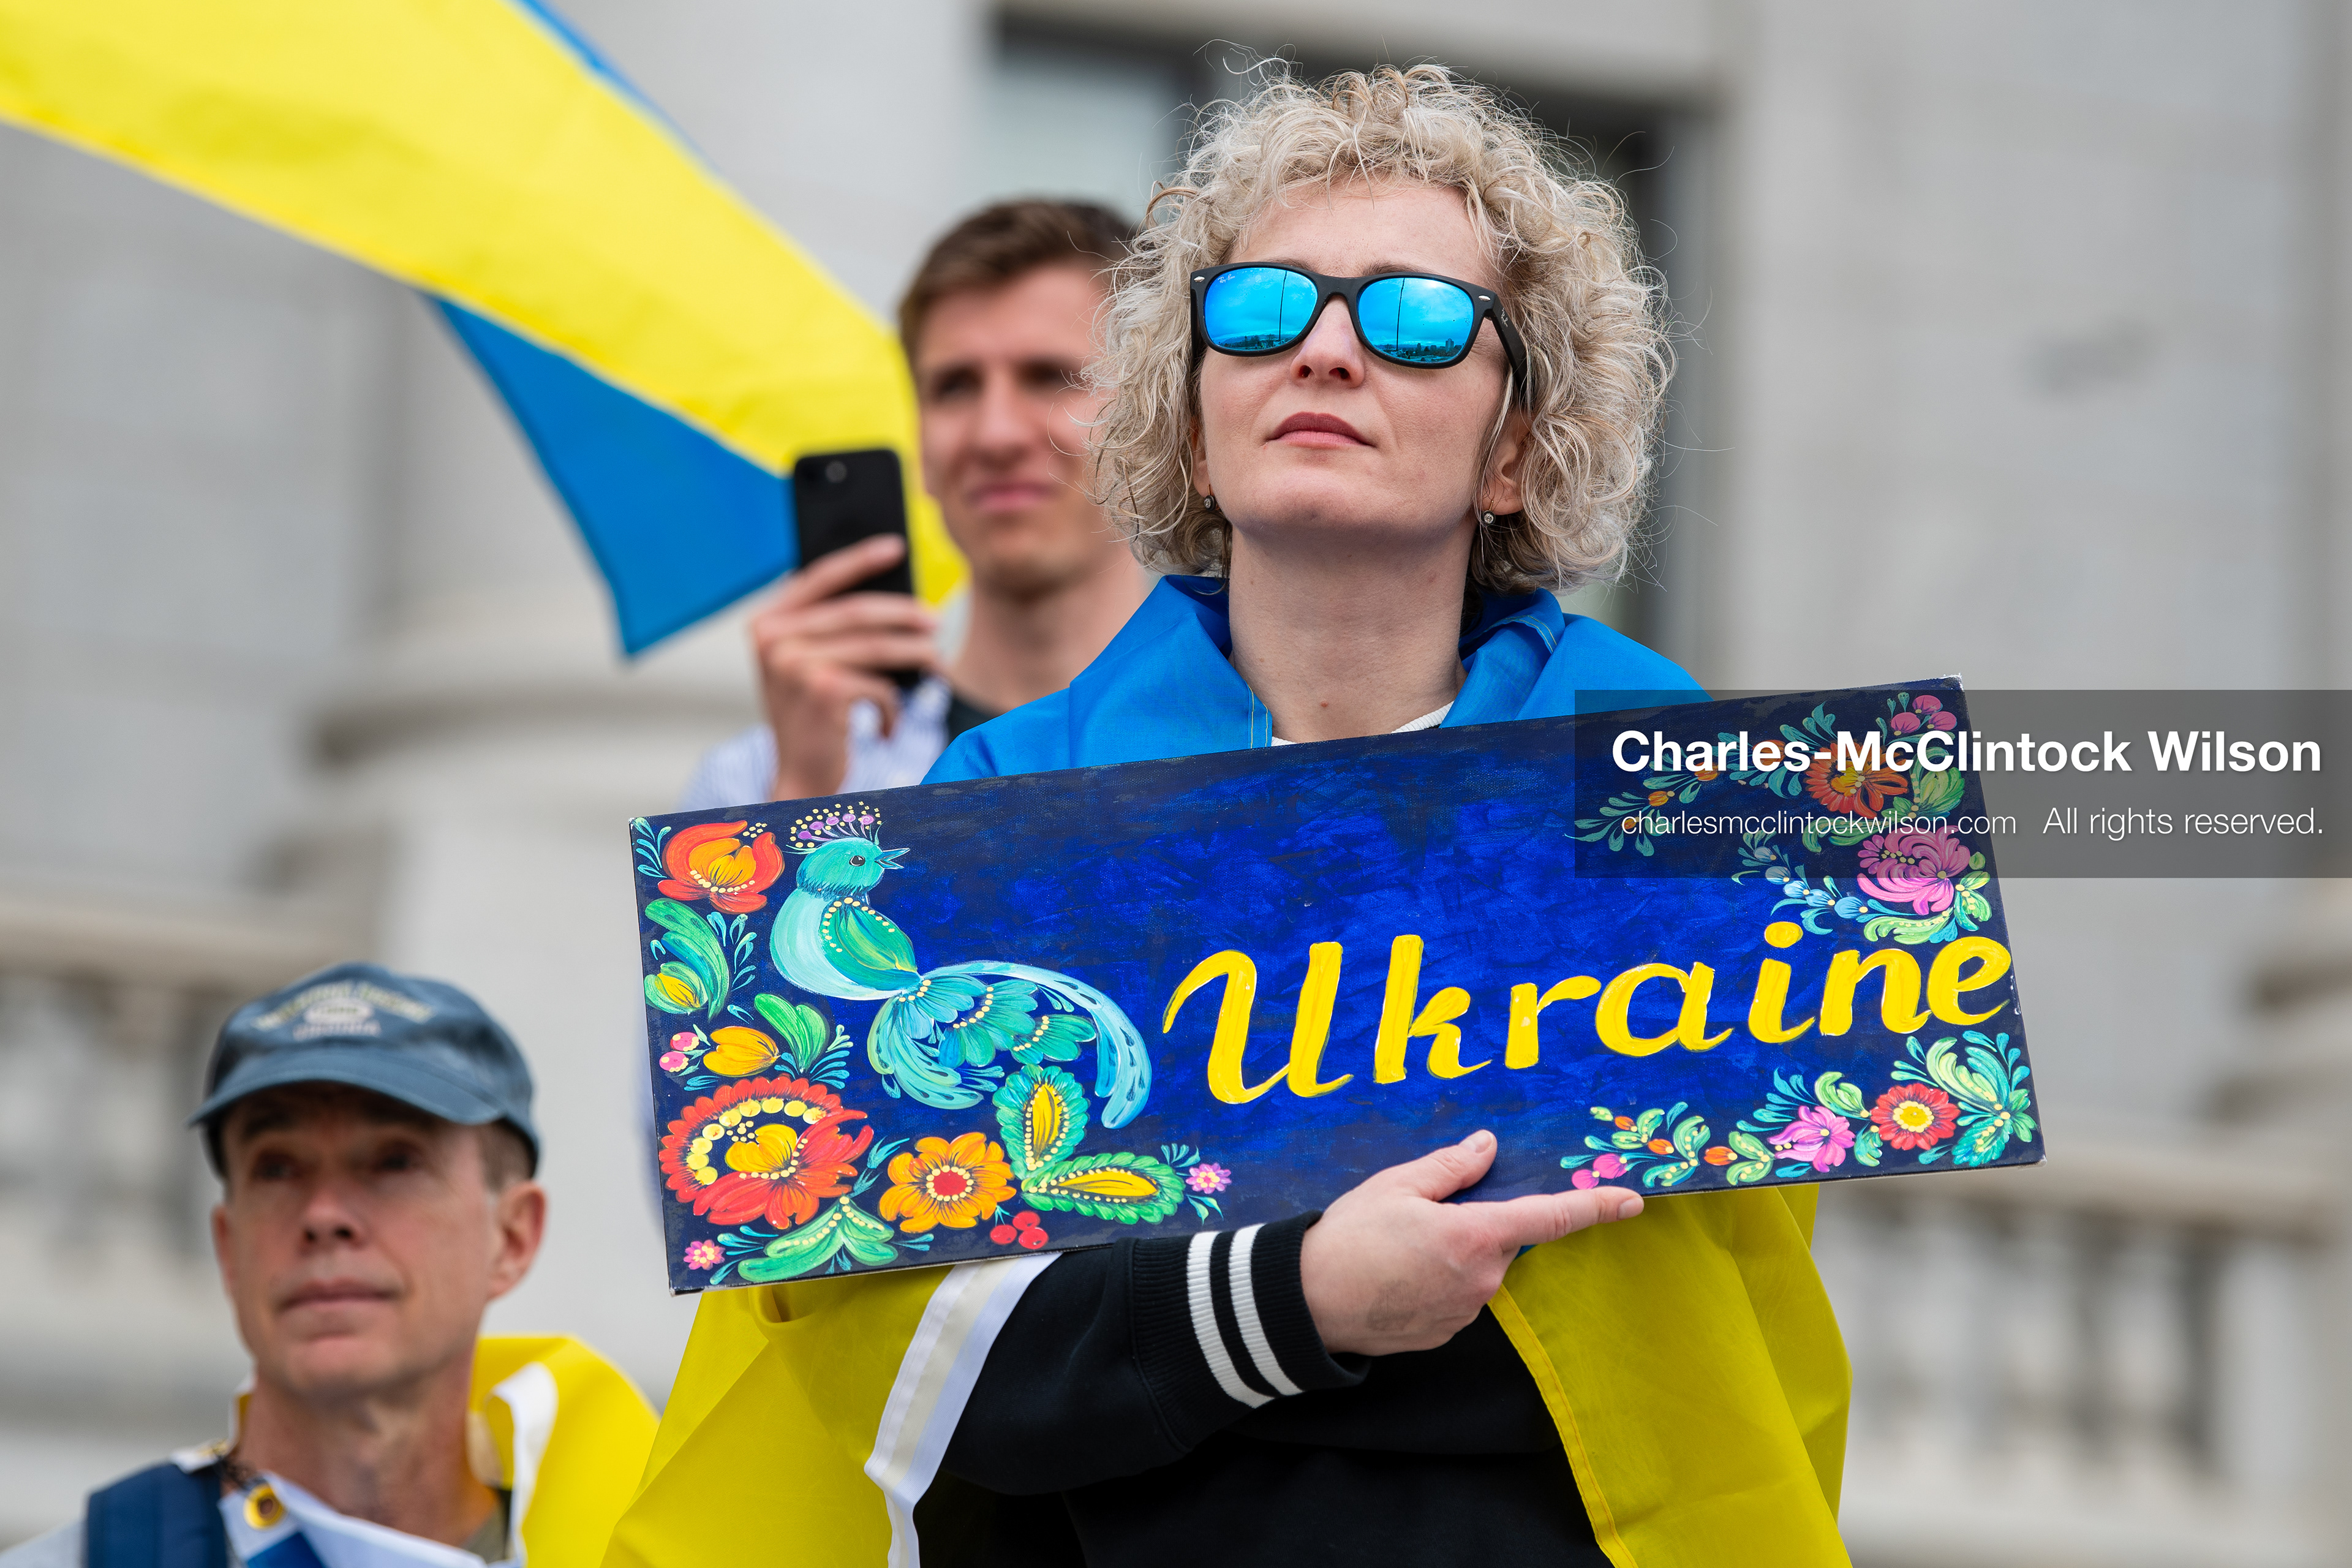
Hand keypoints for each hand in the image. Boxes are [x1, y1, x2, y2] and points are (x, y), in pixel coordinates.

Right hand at [748, 536, 939, 799]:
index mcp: (765, 623)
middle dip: (905, 616)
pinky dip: (892, 707)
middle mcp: (772, 639)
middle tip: (935, 622)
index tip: (896, 547)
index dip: (860, 559)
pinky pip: (879, 685)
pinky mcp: (823, 690)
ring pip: (877, 647)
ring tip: (937, 665)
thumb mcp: (810, 665)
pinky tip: (888, 725)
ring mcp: (794, 664)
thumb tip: (895, 596)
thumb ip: (832, 628)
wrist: (799, 778)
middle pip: (858, 611)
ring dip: (916, 656)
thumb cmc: (813, 719)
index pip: (819, 577)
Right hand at [1298, 1129, 1642, 1356]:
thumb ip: (1452, 1166)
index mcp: (1476, 1236)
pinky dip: (1439, 1279)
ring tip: (1399, 1246)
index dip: (1595, 1207)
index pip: (1550, 1218)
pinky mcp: (1446, 1333)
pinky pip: (1459, 1295)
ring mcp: (1465, 1311)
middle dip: (1479, 1222)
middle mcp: (1482, 1280)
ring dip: (1456, 1252)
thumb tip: (1488, 1145)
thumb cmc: (1348, 1238)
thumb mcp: (1398, 1185)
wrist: (1307, 1304)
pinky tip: (1398, 1272)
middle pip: (1504, 1240)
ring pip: (1480, 1268)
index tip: (1632, 1200)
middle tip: (1425, 1212)